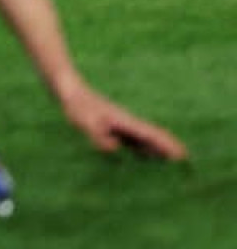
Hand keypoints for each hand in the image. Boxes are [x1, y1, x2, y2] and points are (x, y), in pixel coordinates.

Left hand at [59, 81, 188, 159]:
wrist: (69, 89)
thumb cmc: (77, 105)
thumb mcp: (84, 121)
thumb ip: (98, 135)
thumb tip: (115, 148)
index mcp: (125, 121)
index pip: (151, 134)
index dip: (167, 145)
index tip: (184, 155)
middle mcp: (127, 123)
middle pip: (153, 137)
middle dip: (168, 149)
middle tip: (185, 165)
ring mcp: (121, 124)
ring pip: (144, 139)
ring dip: (158, 150)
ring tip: (171, 164)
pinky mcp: (112, 127)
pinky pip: (133, 140)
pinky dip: (143, 149)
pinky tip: (144, 158)